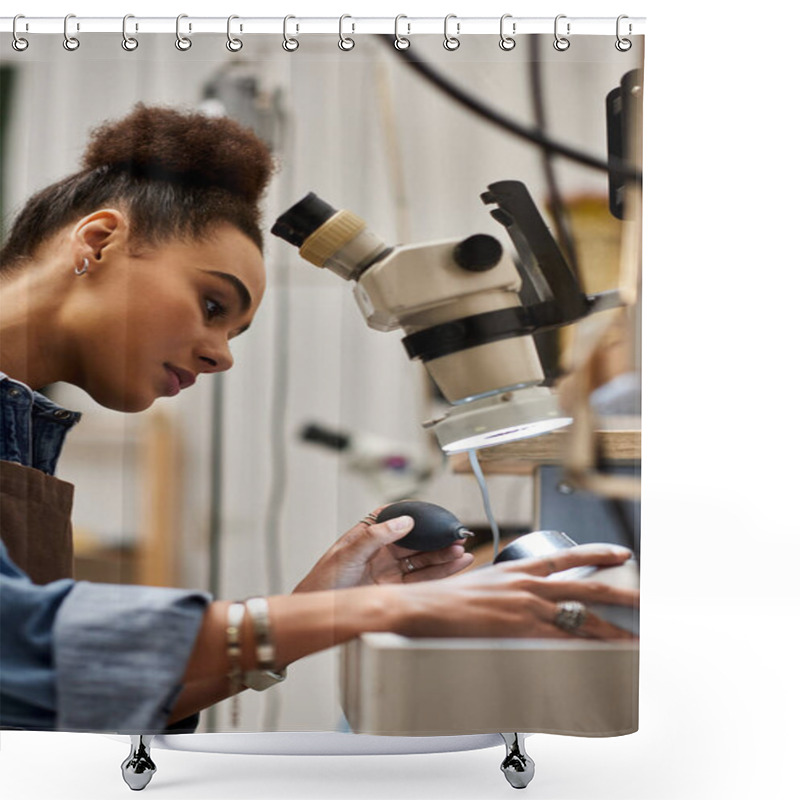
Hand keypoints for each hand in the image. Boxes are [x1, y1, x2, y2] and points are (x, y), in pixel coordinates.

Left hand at [293, 506, 473, 592]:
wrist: (319, 615)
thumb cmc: (324, 583)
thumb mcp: (348, 554)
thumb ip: (375, 536)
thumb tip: (404, 521)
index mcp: (368, 535)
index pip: (397, 519)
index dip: (417, 516)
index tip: (436, 516)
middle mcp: (382, 551)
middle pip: (416, 542)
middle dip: (437, 539)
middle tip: (457, 536)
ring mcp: (390, 571)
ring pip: (422, 561)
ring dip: (443, 556)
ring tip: (462, 551)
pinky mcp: (395, 590)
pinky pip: (421, 580)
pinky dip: (440, 573)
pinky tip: (455, 566)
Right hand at [391, 543, 638, 640]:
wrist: (423, 608)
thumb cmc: (445, 599)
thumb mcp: (481, 584)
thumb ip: (505, 590)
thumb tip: (516, 599)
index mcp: (518, 569)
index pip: (568, 556)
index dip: (599, 553)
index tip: (622, 553)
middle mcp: (528, 584)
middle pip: (587, 586)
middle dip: (621, 593)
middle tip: (645, 599)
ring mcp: (527, 607)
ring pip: (582, 617)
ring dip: (612, 630)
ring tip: (635, 637)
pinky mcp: (521, 630)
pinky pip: (563, 641)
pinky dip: (585, 649)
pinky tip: (602, 657)